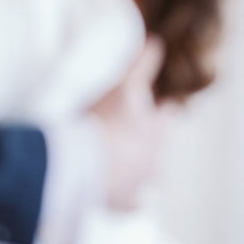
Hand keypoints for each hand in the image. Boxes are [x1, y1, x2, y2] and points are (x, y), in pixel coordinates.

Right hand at [91, 36, 170, 209]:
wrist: (78, 163)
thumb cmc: (100, 124)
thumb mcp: (121, 87)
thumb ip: (141, 64)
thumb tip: (156, 42)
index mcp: (156, 131)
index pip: (165, 114)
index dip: (155, 107)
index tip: (144, 102)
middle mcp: (154, 159)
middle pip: (156, 143)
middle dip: (142, 135)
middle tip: (120, 125)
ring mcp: (141, 182)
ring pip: (145, 171)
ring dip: (132, 162)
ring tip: (109, 152)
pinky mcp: (124, 201)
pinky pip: (131, 198)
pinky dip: (124, 190)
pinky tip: (111, 182)